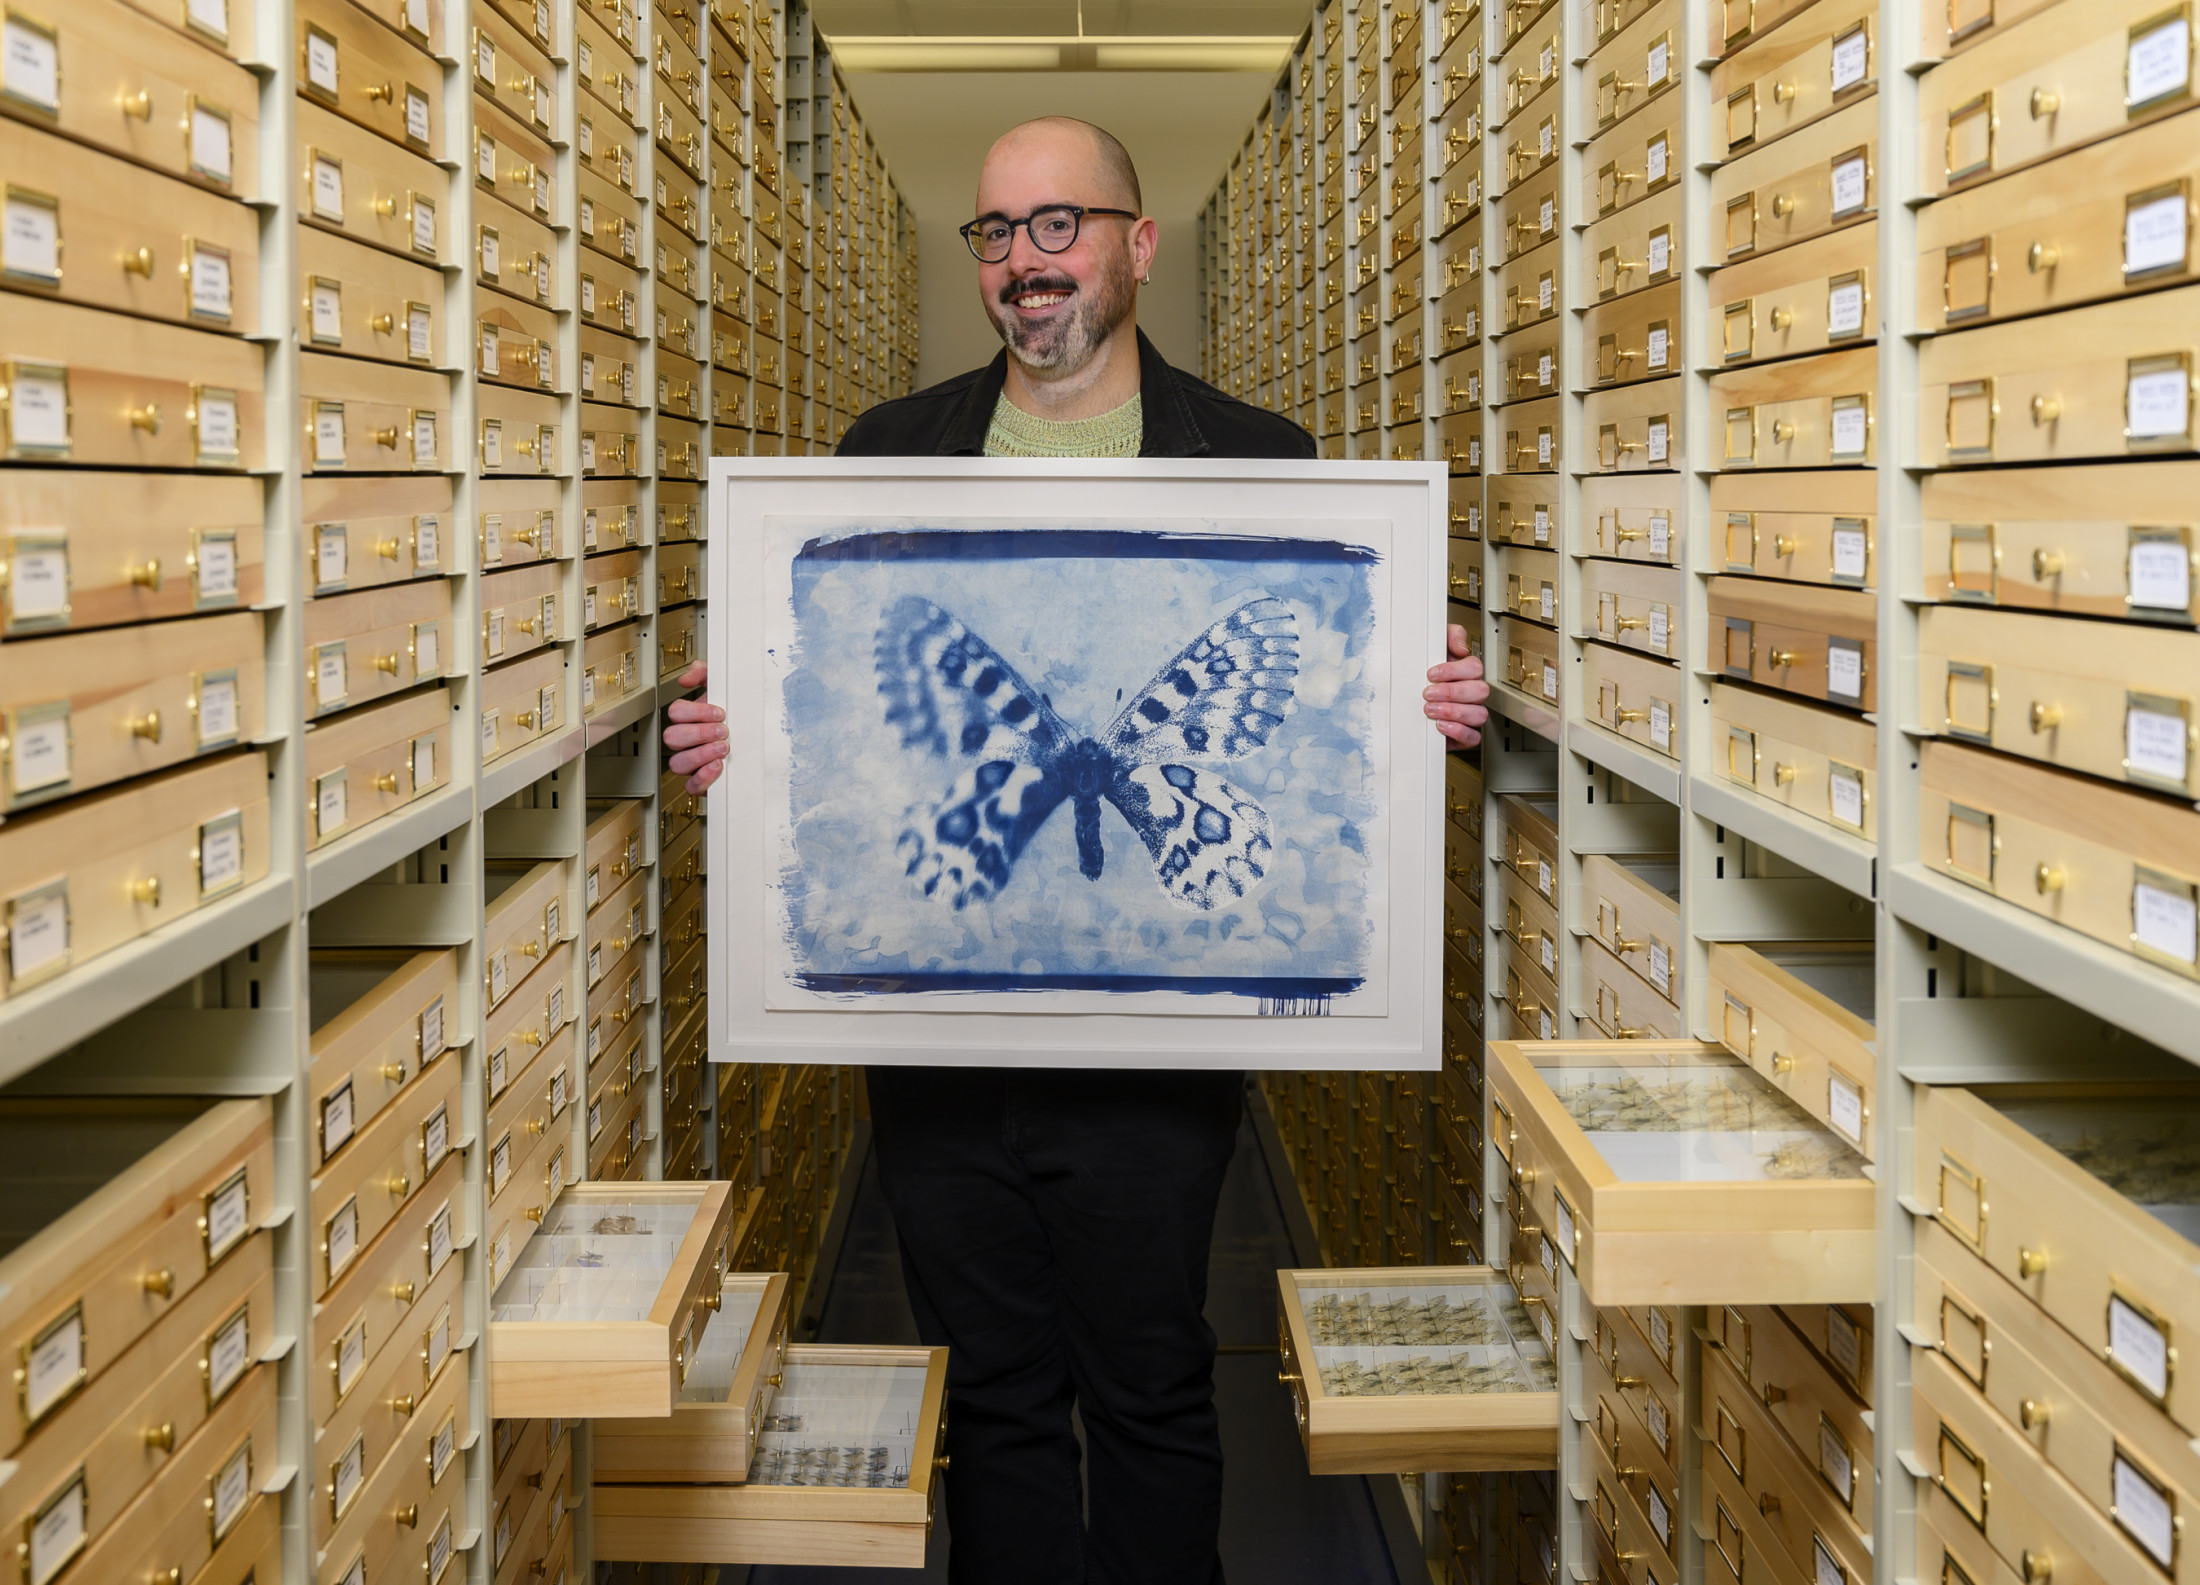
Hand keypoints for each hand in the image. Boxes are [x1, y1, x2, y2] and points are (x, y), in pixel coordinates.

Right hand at [663, 662, 727, 793]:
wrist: (760, 739)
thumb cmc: (738, 715)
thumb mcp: (725, 688)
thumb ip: (705, 673)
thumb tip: (688, 677)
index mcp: (689, 718)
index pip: (676, 712)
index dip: (695, 712)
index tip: (720, 712)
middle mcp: (687, 741)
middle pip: (672, 737)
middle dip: (700, 733)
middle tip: (722, 731)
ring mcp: (692, 762)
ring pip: (677, 763)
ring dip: (701, 754)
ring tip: (723, 748)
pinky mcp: (702, 782)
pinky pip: (691, 786)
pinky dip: (702, 778)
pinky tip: (717, 767)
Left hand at [1425, 625, 1489, 747]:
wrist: (1404, 709)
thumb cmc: (1419, 678)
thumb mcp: (1428, 650)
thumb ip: (1447, 636)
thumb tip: (1461, 646)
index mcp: (1465, 673)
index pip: (1475, 667)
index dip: (1454, 670)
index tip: (1432, 674)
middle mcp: (1470, 694)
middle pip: (1480, 690)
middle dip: (1452, 692)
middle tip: (1429, 693)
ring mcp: (1469, 715)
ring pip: (1480, 714)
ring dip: (1454, 711)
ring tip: (1431, 710)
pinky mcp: (1463, 735)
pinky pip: (1473, 737)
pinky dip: (1458, 731)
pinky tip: (1441, 725)